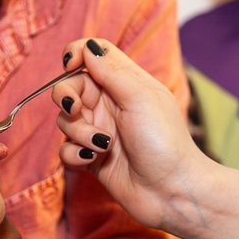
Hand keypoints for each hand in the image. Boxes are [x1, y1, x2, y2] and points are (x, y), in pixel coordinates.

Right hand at [53, 38, 210, 233]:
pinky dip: (74, 154)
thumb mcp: (140, 97)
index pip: (94, 54)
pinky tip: (94, 160)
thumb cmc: (165, 141)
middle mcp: (110, 104)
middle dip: (66, 96)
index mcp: (125, 82)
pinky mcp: (91, 158)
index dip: (77, 54)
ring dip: (78, 131)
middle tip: (75, 108)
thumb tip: (88, 46)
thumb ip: (112, 71)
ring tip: (103, 145)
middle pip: (70, 86)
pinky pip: (66, 149)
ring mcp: (99, 131)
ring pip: (65, 119)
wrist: (173, 191)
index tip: (70, 65)